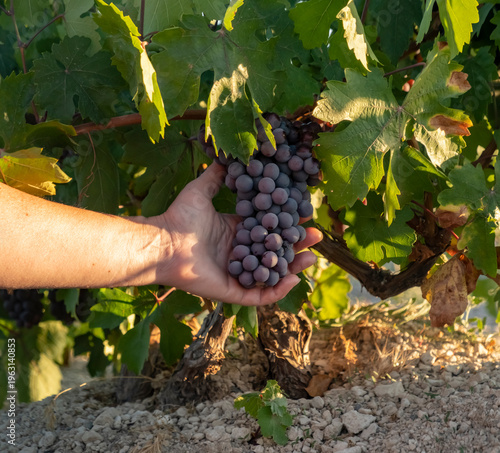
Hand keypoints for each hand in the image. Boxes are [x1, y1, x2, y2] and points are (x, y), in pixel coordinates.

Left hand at [151, 163, 322, 305]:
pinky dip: (277, 290)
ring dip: (292, 267)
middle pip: (275, 251)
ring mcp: (237, 274)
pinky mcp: (232, 291)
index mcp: (235, 232)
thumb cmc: (179, 218)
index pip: (267, 229)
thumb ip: (216, 176)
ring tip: (311, 257)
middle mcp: (239, 253)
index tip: (304, 214)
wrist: (163, 243)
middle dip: (296, 245)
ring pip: (272, 273)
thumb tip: (227, 157)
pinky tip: (292, 278)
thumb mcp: (201, 191)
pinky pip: (260, 295)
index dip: (286, 224)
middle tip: (316, 237)